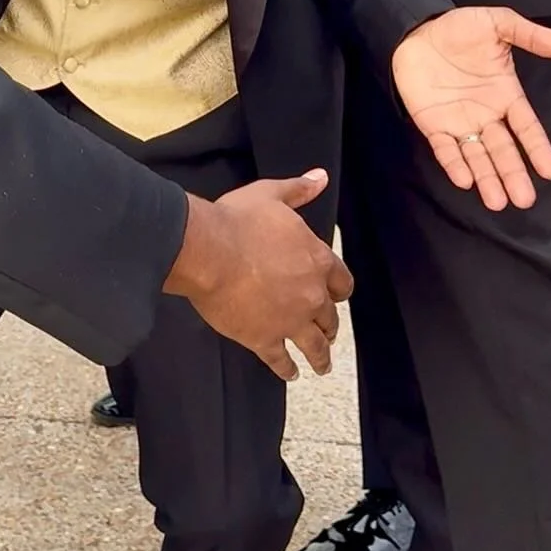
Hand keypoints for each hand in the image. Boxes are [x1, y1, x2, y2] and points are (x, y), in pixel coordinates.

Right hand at [163, 169, 346, 380]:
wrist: (209, 251)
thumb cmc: (238, 220)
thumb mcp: (270, 195)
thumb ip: (298, 189)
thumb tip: (320, 177)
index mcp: (316, 259)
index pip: (341, 281)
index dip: (340, 290)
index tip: (338, 297)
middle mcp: (310, 294)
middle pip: (329, 317)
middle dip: (330, 326)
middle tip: (328, 333)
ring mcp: (289, 320)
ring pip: (314, 344)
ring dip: (320, 355)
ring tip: (321, 366)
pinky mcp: (263, 338)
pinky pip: (280, 359)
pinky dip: (287, 369)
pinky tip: (291, 374)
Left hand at [391, 7, 550, 208]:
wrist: (415, 29)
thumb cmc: (458, 28)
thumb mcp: (497, 23)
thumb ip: (531, 36)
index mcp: (505, 95)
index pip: (526, 128)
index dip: (536, 148)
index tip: (549, 170)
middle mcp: (486, 115)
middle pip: (503, 150)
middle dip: (513, 175)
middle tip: (524, 199)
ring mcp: (459, 123)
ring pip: (477, 156)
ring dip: (487, 178)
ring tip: (498, 202)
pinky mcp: (433, 125)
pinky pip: (445, 149)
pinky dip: (454, 164)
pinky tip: (465, 180)